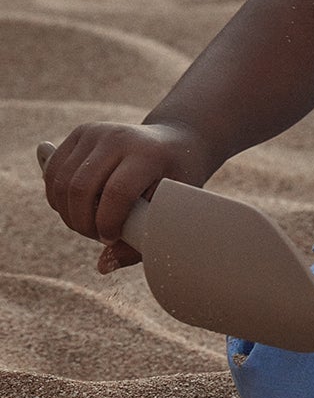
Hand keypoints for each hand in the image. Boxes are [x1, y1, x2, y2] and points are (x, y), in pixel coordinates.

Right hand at [42, 120, 213, 271]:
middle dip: (83, 224)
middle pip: (80, 189)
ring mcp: (96, 131)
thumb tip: (103, 266)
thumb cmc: (175, 181)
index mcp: (148, 153)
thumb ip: (141, 239)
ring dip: (69, 214)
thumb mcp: (170, 207)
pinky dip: (57, 199)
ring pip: (61, 183)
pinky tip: (78, 208)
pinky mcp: (79, 133)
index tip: (112, 238)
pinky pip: (53, 173)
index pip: (117, 192)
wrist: (174, 142)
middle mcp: (118, 136)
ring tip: (92, 222)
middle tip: (100, 235)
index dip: (108, 224)